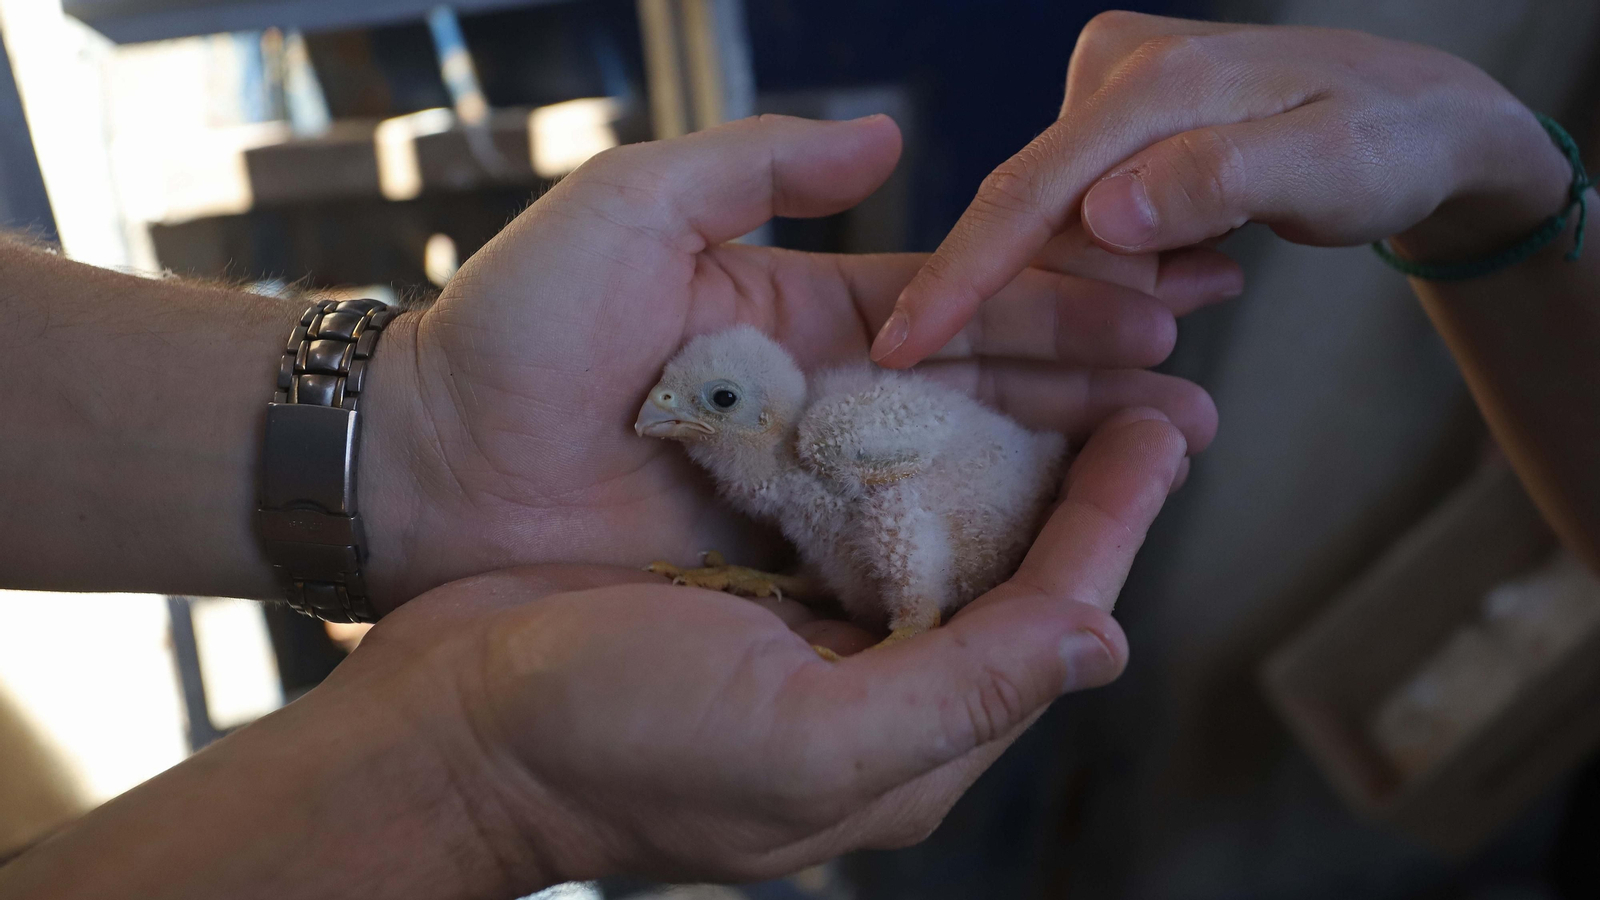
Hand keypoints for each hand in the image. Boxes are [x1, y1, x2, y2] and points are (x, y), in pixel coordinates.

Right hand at [317, 408, 1185, 889]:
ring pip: (944, 545)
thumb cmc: (610, 743)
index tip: (1164, 430)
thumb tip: (1103, 641)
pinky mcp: (757, 601)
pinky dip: (908, 463)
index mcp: (905, 749)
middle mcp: (878, 701)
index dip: (1113, 526)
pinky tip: (931, 404)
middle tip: (1143, 394)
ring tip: (1062, 385)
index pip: (1048, 624)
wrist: (449, 728)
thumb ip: (960, 694)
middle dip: (1081, 492)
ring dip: (1004, 464)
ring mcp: (815, 649)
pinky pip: (859, 523)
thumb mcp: (800, 736)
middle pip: (1012, 583)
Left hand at [357, 114, 1236, 607]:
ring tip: (1165, 448)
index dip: (1054, 288)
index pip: (955, 294)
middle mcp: (820, 397)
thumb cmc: (512, 324)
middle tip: (1200, 376)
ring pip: (958, 468)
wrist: (424, 463)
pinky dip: (976, 541)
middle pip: (983, 383)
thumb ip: (757, 166)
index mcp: (799, 308)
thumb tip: (885, 139)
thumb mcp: (633, 207)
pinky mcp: (777, 558)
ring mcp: (806, 484)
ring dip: (1063, 456)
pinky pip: (894, 548)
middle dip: (1092, 374)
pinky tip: (1059, 537)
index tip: (1153, 285)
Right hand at [870, 11, 1574, 366]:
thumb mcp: (1331, 169)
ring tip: (1227, 258)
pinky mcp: (1116, 117)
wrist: (1423, 114)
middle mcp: (1116, 69)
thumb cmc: (1390, 144)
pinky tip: (1207, 248)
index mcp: (1156, 81)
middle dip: (1089, 286)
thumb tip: (1102, 215)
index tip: (901, 346)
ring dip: (1121, 275)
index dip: (965, 274)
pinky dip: (1132, 255)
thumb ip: (1219, 182)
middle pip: (1039, 214)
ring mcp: (1111, 89)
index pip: (1032, 190)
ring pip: (1063, 224)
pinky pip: (1087, 214)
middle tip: (1218, 277)